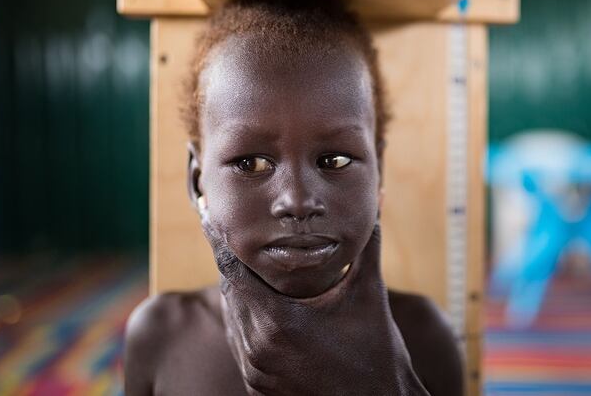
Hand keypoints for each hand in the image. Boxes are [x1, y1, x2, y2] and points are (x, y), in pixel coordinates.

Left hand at [201, 214, 428, 395]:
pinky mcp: (259, 388)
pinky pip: (239, 346)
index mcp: (279, 322)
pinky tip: (258, 308)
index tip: (214, 220)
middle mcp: (259, 349)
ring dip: (236, 294)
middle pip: (228, 293)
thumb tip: (373, 211)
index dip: (222, 243)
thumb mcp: (369, 294)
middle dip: (232, 264)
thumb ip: (366, 250)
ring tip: (246, 269)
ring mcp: (257, 373)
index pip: (234, 271)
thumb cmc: (376, 351)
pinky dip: (244, 322)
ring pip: (232, 320)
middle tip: (233, 237)